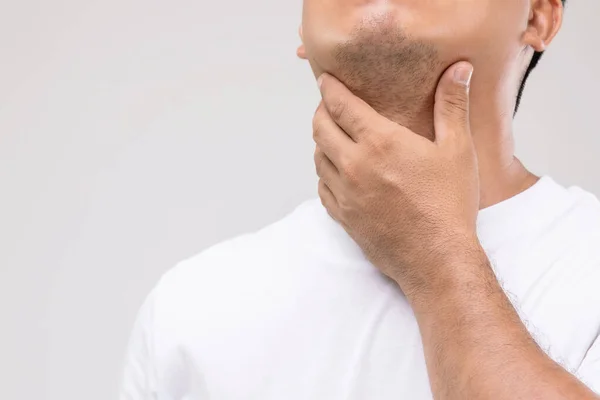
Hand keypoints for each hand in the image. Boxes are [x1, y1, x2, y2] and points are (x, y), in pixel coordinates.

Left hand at [313, 62, 480, 299]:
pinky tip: (336, 172)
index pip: (341, 105)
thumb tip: (459, 68)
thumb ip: (452, 106)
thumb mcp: (457, 150)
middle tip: (330, 107)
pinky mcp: (342, 216)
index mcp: (379, 142)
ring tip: (334, 137)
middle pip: (320, 128)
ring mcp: (344, 193)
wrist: (436, 258)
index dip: (329, 89)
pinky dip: (324, 173)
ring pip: (318, 158)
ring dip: (322, 142)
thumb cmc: (449, 204)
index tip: (325, 80)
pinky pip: (321, 188)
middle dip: (321, 112)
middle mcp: (354, 164)